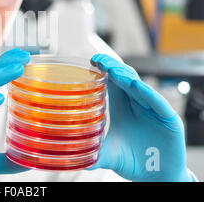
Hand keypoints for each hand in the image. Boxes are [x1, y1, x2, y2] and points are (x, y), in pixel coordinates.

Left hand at [88, 54, 193, 181]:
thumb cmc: (133, 161)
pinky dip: (148, 93)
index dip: (104, 69)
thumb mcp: (107, 155)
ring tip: (113, 70)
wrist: (156, 178)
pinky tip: (136, 86)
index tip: (92, 61)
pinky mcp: (169, 119)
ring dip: (126, 77)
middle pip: (125, 78)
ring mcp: (153, 109)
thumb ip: (91, 152)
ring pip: (140, 87)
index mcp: (121, 106)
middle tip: (99, 61)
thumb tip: (68, 155)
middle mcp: (137, 103)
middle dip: (112, 68)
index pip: (112, 81)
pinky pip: (157, 102)